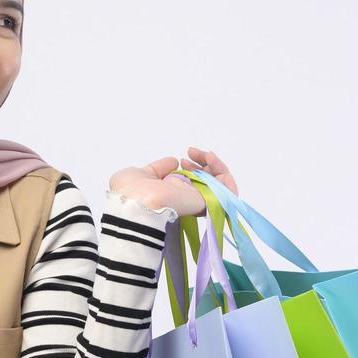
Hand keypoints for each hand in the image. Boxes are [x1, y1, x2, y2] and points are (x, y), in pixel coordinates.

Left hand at [108, 146, 238, 218]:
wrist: (132, 205)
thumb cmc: (129, 193)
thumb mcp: (141, 173)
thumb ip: (158, 168)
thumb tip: (174, 162)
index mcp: (172, 195)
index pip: (194, 182)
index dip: (196, 166)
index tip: (185, 157)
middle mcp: (186, 199)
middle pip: (210, 182)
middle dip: (207, 162)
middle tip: (193, 153)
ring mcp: (197, 202)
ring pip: (221, 186)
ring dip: (218, 166)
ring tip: (207, 155)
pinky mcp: (206, 204)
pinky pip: (228, 193)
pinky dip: (226, 176)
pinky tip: (213, 162)